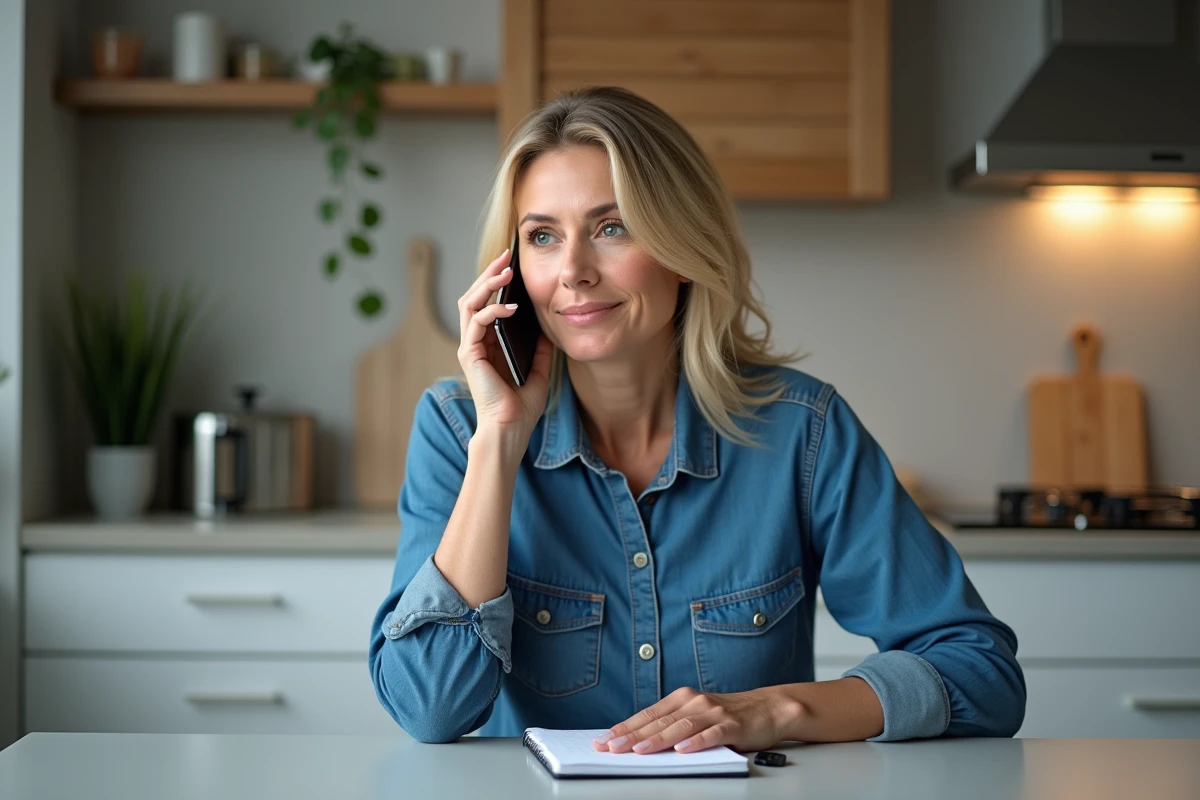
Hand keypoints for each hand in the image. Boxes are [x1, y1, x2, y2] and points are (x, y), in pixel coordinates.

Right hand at [456, 247, 553, 437]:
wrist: (511, 430)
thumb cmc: (521, 407)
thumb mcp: (539, 371)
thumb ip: (541, 350)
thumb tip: (549, 328)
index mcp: (489, 344)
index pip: (488, 304)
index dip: (497, 283)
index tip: (513, 265)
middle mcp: (476, 342)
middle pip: (475, 296)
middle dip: (489, 273)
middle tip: (506, 256)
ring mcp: (471, 347)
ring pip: (470, 302)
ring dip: (486, 283)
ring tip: (504, 270)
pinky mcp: (470, 354)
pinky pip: (477, 322)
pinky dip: (493, 310)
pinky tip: (512, 306)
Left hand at [591, 686, 796, 754]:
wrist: (769, 708)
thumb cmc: (728, 716)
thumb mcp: (697, 716)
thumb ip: (673, 726)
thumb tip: (639, 743)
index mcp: (682, 699)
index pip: (647, 714)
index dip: (624, 727)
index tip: (603, 740)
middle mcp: (694, 702)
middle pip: (658, 721)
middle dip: (632, 735)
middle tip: (610, 747)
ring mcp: (713, 712)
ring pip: (680, 727)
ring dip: (657, 739)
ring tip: (639, 751)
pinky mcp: (732, 725)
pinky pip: (711, 734)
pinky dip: (695, 742)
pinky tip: (682, 750)